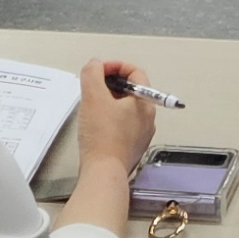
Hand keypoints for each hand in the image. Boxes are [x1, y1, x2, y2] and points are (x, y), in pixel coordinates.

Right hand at [73, 60, 157, 176]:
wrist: (103, 173)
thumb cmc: (101, 135)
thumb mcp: (93, 97)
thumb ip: (92, 73)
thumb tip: (95, 64)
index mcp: (144, 102)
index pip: (135, 72)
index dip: (115, 66)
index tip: (98, 71)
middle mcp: (148, 118)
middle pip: (130, 90)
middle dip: (110, 84)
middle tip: (92, 87)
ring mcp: (141, 134)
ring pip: (125, 108)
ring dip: (108, 101)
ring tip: (91, 105)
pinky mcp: (131, 148)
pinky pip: (122, 125)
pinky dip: (110, 118)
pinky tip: (95, 125)